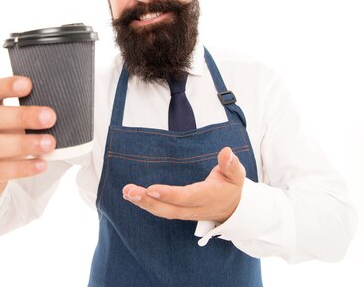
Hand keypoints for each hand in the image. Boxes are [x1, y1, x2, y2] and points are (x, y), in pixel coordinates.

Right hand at [0, 76, 56, 220]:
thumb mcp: (8, 126)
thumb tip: (63, 109)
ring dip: (24, 144)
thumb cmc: (1, 142)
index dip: (6, 86)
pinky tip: (40, 165)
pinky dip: (20, 168)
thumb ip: (26, 116)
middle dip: (22, 116)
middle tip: (50, 117)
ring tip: (49, 143)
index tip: (28, 84)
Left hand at [122, 147, 245, 222]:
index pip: (186, 197)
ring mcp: (185, 213)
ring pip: (162, 211)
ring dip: (142, 203)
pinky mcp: (178, 212)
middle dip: (148, 202)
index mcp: (207, 197)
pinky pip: (160, 210)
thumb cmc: (232, 187)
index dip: (169, 195)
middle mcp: (194, 208)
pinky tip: (131, 195)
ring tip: (126, 192)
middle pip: (169, 209)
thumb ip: (231, 164)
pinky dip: (145, 204)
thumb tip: (226, 151)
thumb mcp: (236, 174)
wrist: (233, 209)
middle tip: (130, 191)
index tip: (151, 189)